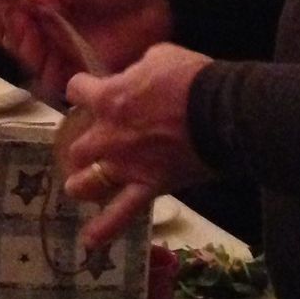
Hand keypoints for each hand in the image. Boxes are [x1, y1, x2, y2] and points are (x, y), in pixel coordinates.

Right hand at [0, 0, 168, 104]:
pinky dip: (45, 76)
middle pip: (10, 34)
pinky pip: (53, 79)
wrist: (163, 6)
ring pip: (27, 56)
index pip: (5, 6)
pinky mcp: (78, 71)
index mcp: (43, 3)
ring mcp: (60, 51)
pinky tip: (47, 65)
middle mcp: (45, 29)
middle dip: (1, 28)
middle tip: (12, 19)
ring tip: (32, 36)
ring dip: (23, 48)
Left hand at [64, 44, 214, 249]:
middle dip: (82, 145)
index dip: (82, 90)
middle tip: (94, 144)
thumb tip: (136, 74)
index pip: (75, 90)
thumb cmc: (193, 79)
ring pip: (86, 183)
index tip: (89, 91)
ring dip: (82, 184)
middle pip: (77, 146)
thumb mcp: (160, 56)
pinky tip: (89, 242)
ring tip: (82, 186)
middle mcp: (108, 136)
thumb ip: (138, 69)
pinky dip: (105, 229)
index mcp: (108, 99)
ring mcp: (125, 165)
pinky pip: (122, 214)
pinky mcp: (148, 187)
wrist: (224, 111)